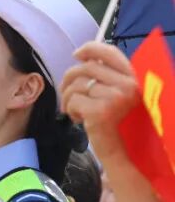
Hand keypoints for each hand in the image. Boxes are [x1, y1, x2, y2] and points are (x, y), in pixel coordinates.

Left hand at [60, 42, 138, 163]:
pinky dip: (70, 110)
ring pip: (77, 85)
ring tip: (74, 110)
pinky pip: (73, 100)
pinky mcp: (101, 111)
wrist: (122, 152)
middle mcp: (129, 85)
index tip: (76, 54)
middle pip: (86, 68)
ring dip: (68, 97)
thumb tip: (82, 56)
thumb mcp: (116, 95)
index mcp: (134, 77)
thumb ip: (106, 76)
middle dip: (69, 80)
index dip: (91, 49)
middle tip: (66, 94)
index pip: (111, 53)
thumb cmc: (117, 123)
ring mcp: (116, 98)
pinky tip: (78, 119)